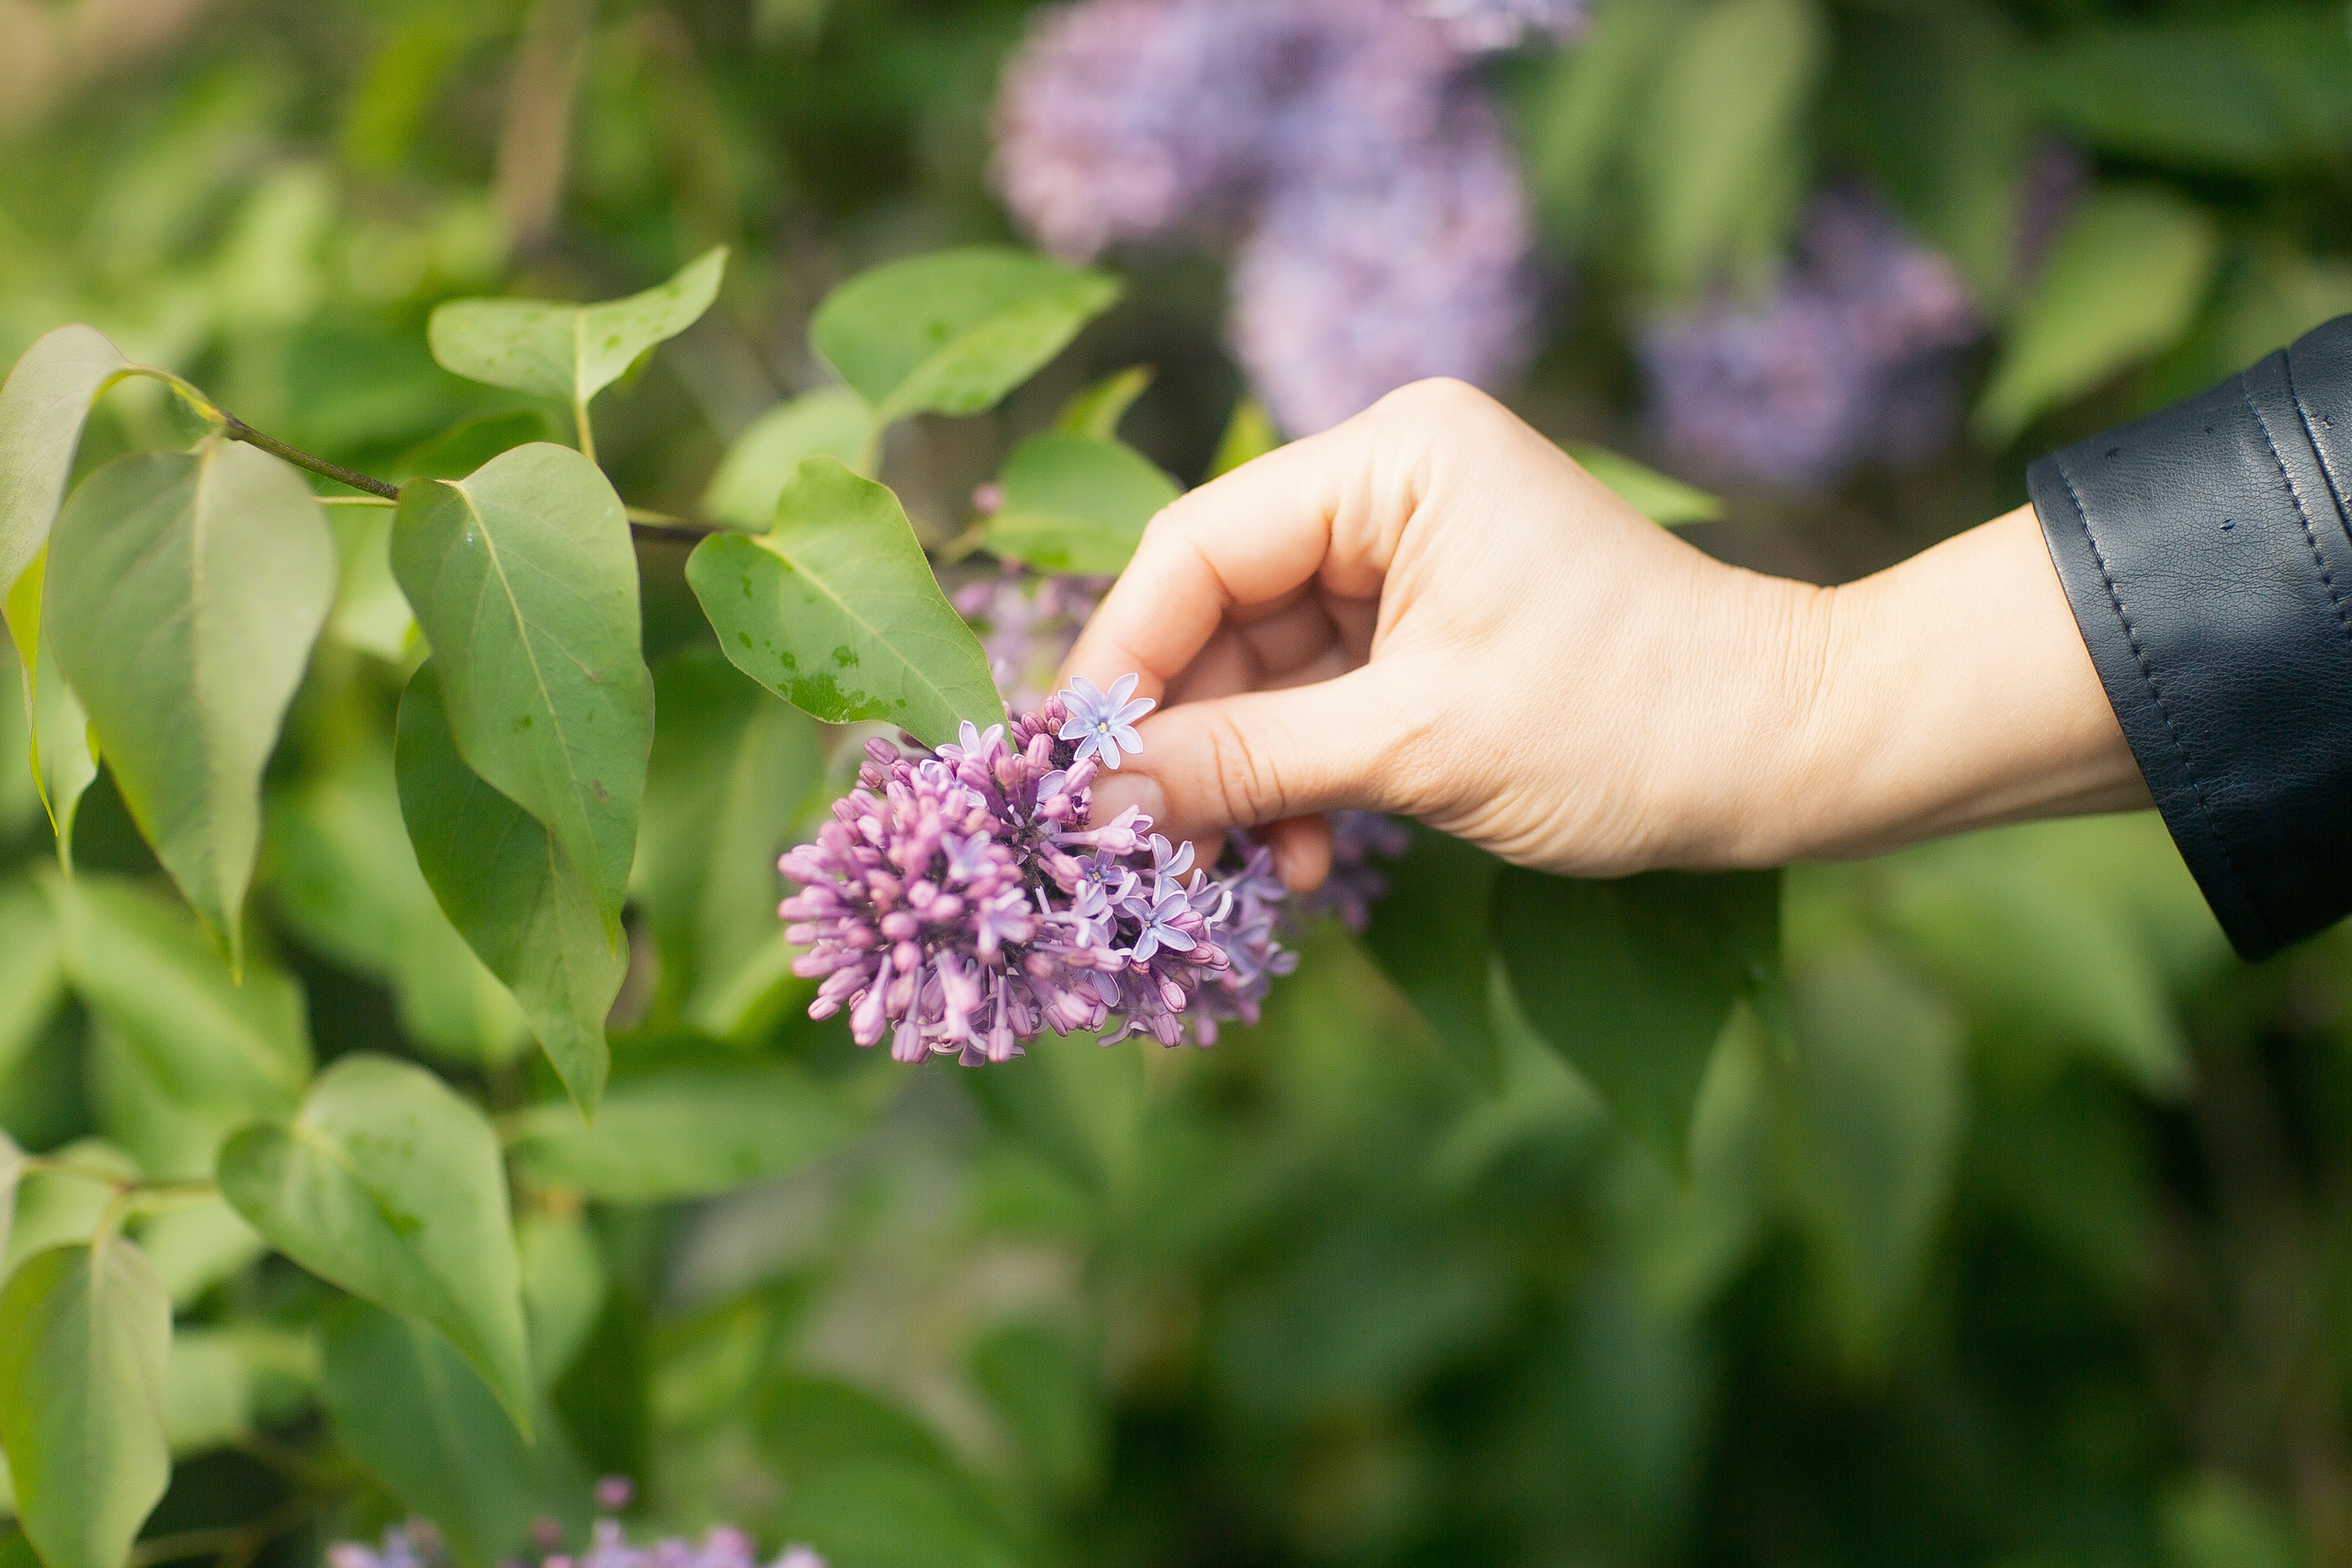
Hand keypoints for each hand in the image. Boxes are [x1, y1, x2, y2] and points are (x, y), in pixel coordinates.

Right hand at [1062, 378, 2146, 888]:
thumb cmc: (1635, 725)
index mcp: (1394, 458)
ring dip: (1242, 776)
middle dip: (1183, 735)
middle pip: (1220, 610)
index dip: (1119, 663)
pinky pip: (1320, 697)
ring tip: (1231, 872)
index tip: (1066, 772)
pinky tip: (1305, 861)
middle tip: (1134, 846)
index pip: (1197, 547)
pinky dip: (1301, 778)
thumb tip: (1092, 799)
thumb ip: (1244, 763)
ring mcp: (1410, 555)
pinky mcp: (1429, 624)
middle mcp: (1391, 485)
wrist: (1796, 756)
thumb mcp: (1420, 748)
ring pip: (1262, 667)